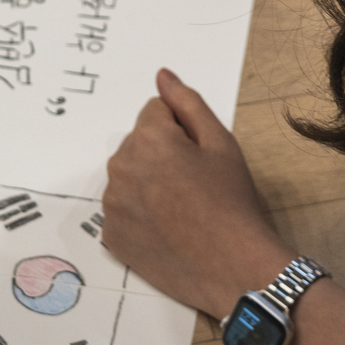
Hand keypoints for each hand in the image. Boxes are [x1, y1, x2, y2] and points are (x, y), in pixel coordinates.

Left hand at [103, 69, 294, 316]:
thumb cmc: (233, 203)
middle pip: (139, 143)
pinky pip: (123, 208)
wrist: (233, 269)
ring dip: (149, 182)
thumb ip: (187, 103)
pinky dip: (140, 213)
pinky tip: (167, 229)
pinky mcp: (111, 236)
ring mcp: (112, 205)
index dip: (183, 130)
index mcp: (147, 139)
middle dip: (162, 154)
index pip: (156, 111)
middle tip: (195, 185)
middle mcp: (120, 167)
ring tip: (182, 209)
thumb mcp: (221, 143)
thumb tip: (162, 75)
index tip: (200, 157)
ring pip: (129, 175)